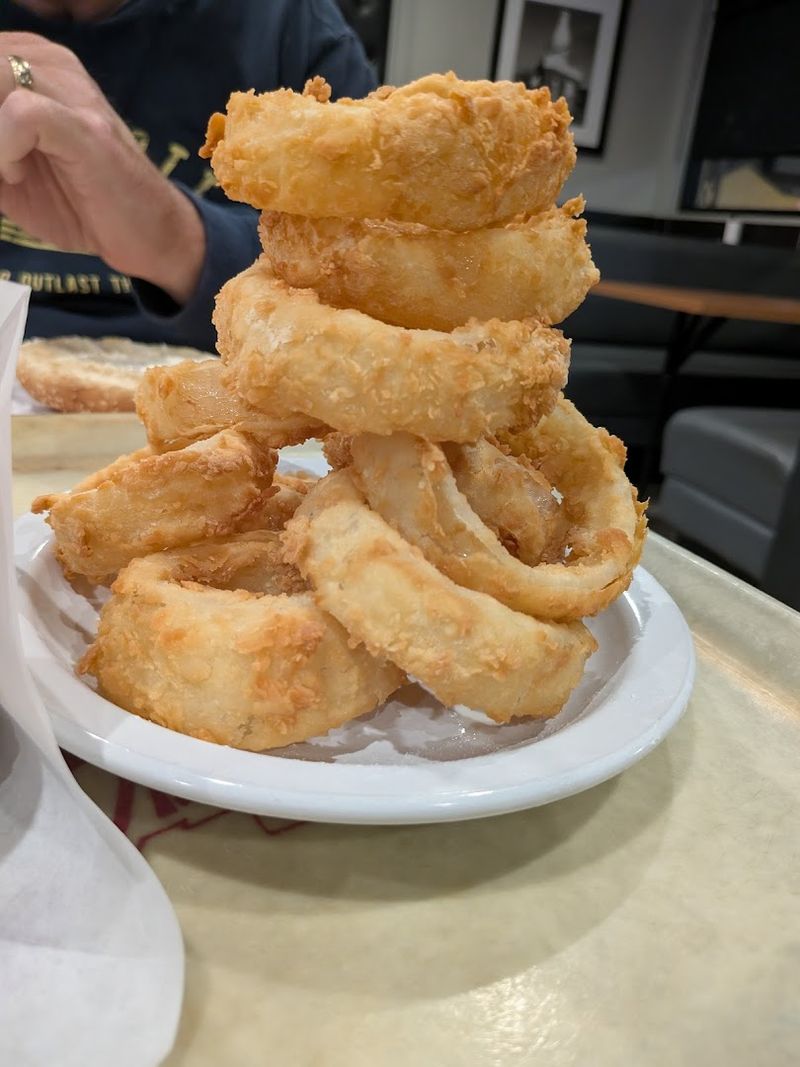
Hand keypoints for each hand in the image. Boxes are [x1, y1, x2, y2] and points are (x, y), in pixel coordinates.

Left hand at [0, 33, 204, 304]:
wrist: (148, 235)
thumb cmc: (81, 204)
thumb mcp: (7, 170)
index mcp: (29, 62)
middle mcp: (50, 63)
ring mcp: (71, 92)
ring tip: (3, 173)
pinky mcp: (85, 129)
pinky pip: (21, 113)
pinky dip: (3, 148)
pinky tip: (14, 175)